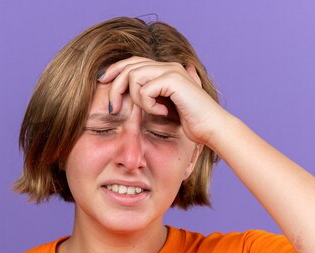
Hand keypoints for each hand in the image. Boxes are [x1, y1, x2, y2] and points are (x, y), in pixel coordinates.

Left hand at [97, 57, 228, 147]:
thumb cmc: (192, 122)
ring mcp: (171, 70)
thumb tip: (137, 94)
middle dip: (115, 86)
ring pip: (133, 76)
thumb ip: (153, 98)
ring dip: (134, 98)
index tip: (102, 84)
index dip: (115, 70)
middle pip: (128, 65)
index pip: (132, 62)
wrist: (211, 128)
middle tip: (112, 107)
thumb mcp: (165, 108)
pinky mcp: (173, 80)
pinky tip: (162, 112)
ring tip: (148, 112)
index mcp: (165, 70)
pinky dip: (148, 104)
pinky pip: (145, 89)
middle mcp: (167, 65)